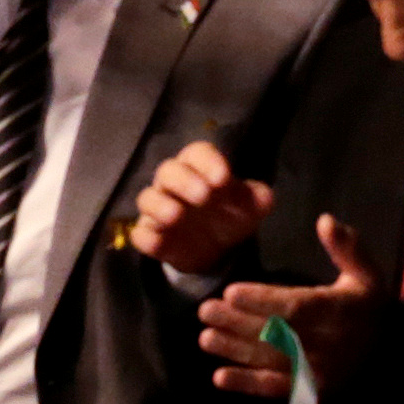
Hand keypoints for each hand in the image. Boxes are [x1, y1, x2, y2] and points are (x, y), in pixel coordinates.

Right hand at [127, 140, 273, 275]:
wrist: (216, 249)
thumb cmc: (230, 215)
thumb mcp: (250, 207)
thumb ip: (258, 198)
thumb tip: (264, 196)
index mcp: (199, 169)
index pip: (197, 153)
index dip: (208, 162)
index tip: (223, 178)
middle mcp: (174, 184)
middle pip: (168, 170)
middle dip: (184, 181)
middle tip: (203, 196)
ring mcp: (159, 209)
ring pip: (148, 198)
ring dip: (159, 205)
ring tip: (177, 216)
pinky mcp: (150, 234)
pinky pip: (139, 232)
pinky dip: (145, 236)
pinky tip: (157, 241)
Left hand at [201, 213, 383, 394]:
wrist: (391, 355)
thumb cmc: (368, 307)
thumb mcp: (367, 274)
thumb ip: (347, 247)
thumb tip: (325, 220)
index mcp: (337, 311)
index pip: (295, 307)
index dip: (262, 301)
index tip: (230, 291)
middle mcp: (326, 344)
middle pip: (276, 334)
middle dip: (237, 323)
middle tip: (205, 311)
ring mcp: (317, 372)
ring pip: (270, 361)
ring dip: (235, 351)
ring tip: (205, 338)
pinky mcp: (311, 392)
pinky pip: (276, 389)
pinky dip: (247, 385)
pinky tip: (219, 377)